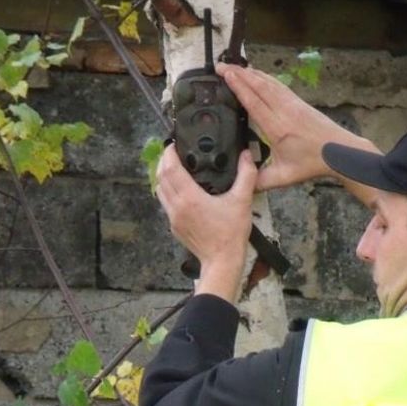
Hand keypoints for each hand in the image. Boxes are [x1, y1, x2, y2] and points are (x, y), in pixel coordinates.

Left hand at [155, 145, 257, 301]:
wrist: (222, 261)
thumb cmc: (230, 235)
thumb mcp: (242, 201)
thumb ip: (246, 175)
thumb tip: (246, 156)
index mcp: (190, 198)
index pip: (171, 169)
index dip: (169, 153)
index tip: (173, 145)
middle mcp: (177, 206)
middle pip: (161, 177)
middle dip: (164, 162)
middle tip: (173, 153)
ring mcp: (174, 217)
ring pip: (160, 191)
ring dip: (164, 177)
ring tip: (176, 168)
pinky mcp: (175, 226)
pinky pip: (166, 204)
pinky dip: (169, 192)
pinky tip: (181, 190)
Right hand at [218, 64, 375, 190]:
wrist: (339, 151)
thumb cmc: (312, 164)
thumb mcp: (284, 177)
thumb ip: (260, 181)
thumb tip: (240, 185)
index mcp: (277, 128)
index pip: (254, 102)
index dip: (238, 86)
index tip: (225, 75)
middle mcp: (284, 111)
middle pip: (258, 86)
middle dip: (238, 74)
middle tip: (219, 66)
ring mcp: (292, 103)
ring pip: (268, 82)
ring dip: (249, 72)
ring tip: (232, 67)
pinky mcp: (298, 101)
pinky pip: (277, 84)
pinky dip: (264, 76)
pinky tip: (256, 73)